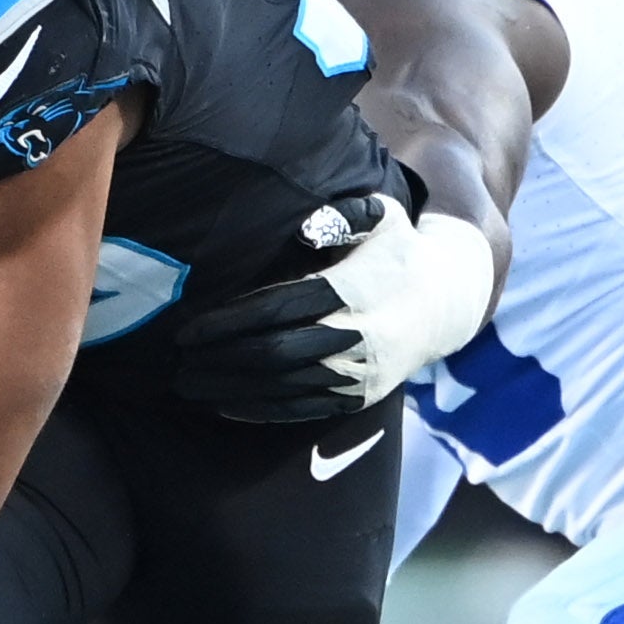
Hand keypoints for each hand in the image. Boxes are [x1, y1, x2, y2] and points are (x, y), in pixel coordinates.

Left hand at [172, 193, 494, 422]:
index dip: (231, 321)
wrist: (444, 303)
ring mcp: (359, 372)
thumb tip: (302, 227)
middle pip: (276, 352)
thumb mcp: (382, 214)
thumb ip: (342, 214)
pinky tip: (227, 405)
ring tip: (189, 386)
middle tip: (178, 363)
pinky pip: (304, 409)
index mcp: (356, 288)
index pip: (281, 307)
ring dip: (233, 388)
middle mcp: (358, 335)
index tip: (190, 329)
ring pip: (285, 386)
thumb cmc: (397, 249)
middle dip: (222, 359)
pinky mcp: (360, 398)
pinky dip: (262, 410)